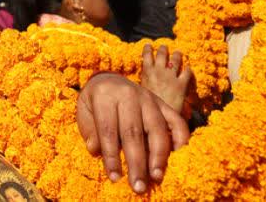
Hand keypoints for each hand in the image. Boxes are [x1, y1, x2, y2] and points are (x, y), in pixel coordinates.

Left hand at [77, 72, 189, 193]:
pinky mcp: (163, 103)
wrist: (109, 80)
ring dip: (158, 156)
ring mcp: (148, 98)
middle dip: (136, 163)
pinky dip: (181, 138)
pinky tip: (178, 157)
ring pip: (157, 129)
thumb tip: (95, 150)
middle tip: (138, 186)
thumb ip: (89, 131)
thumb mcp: (84, 112)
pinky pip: (176, 120)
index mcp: (105, 96)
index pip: (108, 130)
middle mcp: (129, 94)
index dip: (112, 156)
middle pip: (134, 132)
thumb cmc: (95, 103)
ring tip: (156, 177)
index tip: (115, 178)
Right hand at [140, 44, 192, 113]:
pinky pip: (187, 73)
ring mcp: (171, 77)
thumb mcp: (140, 90)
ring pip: (175, 60)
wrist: (158, 118)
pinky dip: (188, 69)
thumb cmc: (146, 107)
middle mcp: (159, 72)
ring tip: (178, 52)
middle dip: (163, 49)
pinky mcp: (181, 85)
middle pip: (162, 54)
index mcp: (147, 72)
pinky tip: (188, 67)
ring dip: (177, 55)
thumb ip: (144, 81)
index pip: (147, 55)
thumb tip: (143, 76)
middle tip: (164, 46)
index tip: (149, 45)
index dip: (148, 49)